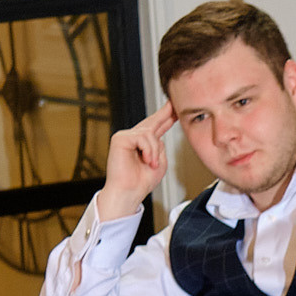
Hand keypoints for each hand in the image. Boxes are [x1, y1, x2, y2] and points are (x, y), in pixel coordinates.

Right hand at [94, 105, 176, 221]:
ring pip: (150, 134)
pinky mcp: (120, 139)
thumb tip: (157, 136)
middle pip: (152, 122)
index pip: (157, 128)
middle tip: (173, 103)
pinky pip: (142, 137)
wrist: (129, 193)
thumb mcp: (160, 163)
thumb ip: (160, 148)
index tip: (175, 109)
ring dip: (155, 152)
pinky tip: (146, 160)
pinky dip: (148, 150)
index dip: (167, 117)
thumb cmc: (142, 182)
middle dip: (164, 113)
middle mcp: (134, 138)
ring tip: (151, 164)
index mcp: (145, 145)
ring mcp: (126, 137)